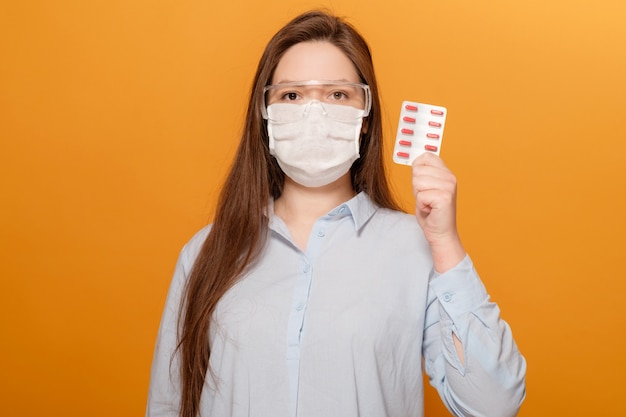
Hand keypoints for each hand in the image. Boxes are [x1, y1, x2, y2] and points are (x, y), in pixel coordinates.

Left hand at [412, 152, 465, 271]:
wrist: (440, 233)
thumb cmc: (431, 212)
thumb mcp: (426, 188)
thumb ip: (422, 174)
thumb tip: (414, 162)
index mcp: (446, 173)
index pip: (426, 156)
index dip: (417, 169)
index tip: (422, 184)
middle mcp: (450, 177)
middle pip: (417, 170)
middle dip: (416, 187)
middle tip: (427, 198)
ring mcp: (449, 187)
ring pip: (417, 182)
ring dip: (418, 196)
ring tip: (428, 204)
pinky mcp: (444, 198)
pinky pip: (420, 196)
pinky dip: (421, 205)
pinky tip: (430, 210)